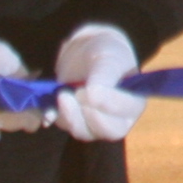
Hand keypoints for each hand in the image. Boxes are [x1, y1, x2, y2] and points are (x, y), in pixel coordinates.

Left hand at [51, 24, 146, 140]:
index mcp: (134, 102)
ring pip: (83, 132)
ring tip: (62, 93)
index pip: (126, 112)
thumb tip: (93, 93)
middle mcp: (118, 119)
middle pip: (109, 131)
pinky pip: (63, 126)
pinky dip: (54, 117)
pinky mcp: (74, 121)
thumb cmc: (106, 53)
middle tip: (77, 92)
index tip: (89, 88)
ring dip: (70, 115)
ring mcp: (95, 124)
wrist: (86, 51)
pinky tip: (49, 111)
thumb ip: (104, 74)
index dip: (107, 103)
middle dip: (89, 114)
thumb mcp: (109, 58)